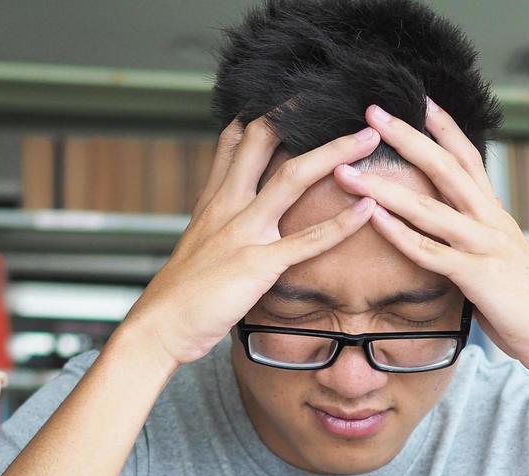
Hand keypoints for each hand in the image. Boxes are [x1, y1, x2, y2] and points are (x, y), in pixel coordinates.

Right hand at [118, 117, 382, 368]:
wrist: (161, 325)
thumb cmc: (181, 294)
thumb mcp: (196, 246)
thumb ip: (218, 225)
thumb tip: (235, 221)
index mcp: (213, 200)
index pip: (234, 140)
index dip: (262, 113)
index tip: (291, 98)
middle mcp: (228, 205)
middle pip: (262, 140)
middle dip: (299, 115)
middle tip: (334, 98)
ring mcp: (244, 231)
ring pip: (292, 178)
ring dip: (335, 154)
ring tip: (367, 139)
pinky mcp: (259, 264)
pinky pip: (307, 240)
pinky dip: (341, 224)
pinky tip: (368, 209)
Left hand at [332, 101, 528, 381]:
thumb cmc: (528, 306)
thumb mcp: (502, 262)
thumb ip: (477, 244)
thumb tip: (455, 241)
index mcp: (496, 215)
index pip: (469, 158)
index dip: (445, 128)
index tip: (421, 99)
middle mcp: (490, 221)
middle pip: (446, 167)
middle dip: (408, 137)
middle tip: (374, 111)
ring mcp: (484, 246)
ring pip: (429, 207)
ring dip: (385, 187)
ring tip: (348, 170)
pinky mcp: (476, 276)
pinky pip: (430, 252)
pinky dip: (399, 233)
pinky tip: (373, 217)